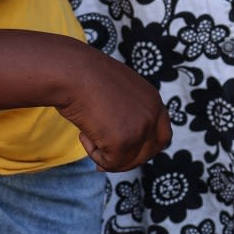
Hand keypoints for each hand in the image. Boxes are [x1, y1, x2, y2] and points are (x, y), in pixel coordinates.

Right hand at [55, 42, 171, 171]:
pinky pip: (110, 162)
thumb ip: (128, 111)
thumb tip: (120, 138)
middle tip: (102, 159)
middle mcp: (153, 114)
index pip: (162, 134)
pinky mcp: (124, 141)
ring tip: (87, 133)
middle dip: (127, 159)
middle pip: (150, 152)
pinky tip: (84, 134)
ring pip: (129, 161)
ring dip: (106, 154)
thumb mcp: (117, 92)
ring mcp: (141, 128)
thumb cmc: (84, 76)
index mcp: (153, 100)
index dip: (142, 147)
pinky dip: (94, 153)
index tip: (122, 151)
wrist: (70, 71)